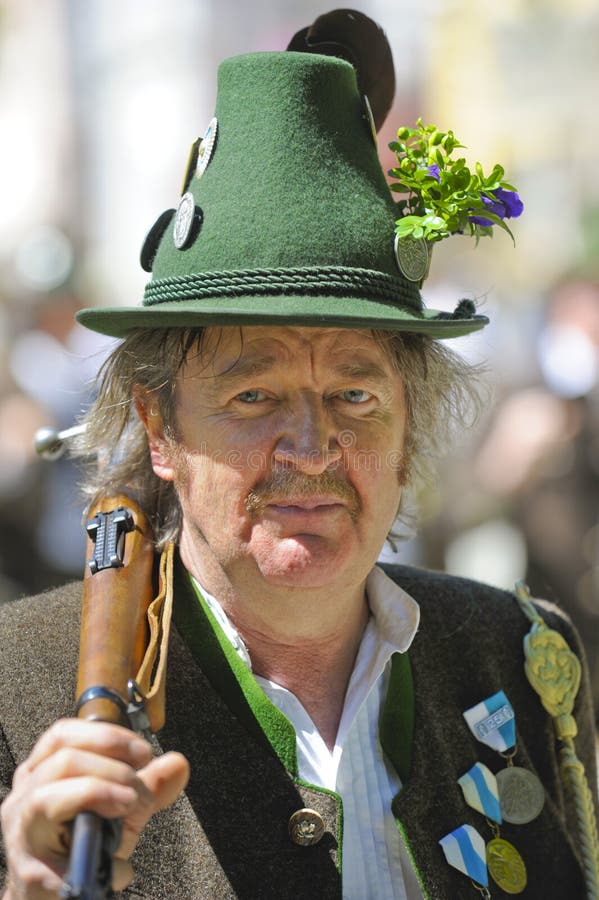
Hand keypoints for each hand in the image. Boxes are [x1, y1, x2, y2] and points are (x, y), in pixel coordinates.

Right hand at [0, 718, 188, 897]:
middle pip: (64, 760)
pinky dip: (101, 860)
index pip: (64, 735)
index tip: (143, 753)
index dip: (106, 736)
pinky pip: (63, 856)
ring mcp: (22, 835)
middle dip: (114, 770)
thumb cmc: (81, 851)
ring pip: (49, 797)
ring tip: (129, 808)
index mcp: (41, 773)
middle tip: (141, 793)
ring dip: (100, 796)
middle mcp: (24, 798)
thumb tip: (178, 763)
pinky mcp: (30, 874)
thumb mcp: (119, 811)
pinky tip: (120, 867)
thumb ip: (148, 785)